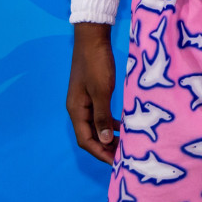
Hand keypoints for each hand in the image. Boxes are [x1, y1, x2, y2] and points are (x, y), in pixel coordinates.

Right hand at [66, 22, 119, 163]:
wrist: (92, 38)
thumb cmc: (96, 63)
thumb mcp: (102, 90)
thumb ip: (102, 116)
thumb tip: (105, 140)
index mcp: (76, 110)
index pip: (85, 140)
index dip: (100, 152)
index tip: (116, 162)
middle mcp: (77, 109)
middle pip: (90, 136)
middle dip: (105, 147)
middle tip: (124, 156)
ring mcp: (85, 101)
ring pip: (96, 126)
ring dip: (108, 136)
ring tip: (125, 144)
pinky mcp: (93, 94)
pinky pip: (100, 115)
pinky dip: (110, 123)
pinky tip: (123, 126)